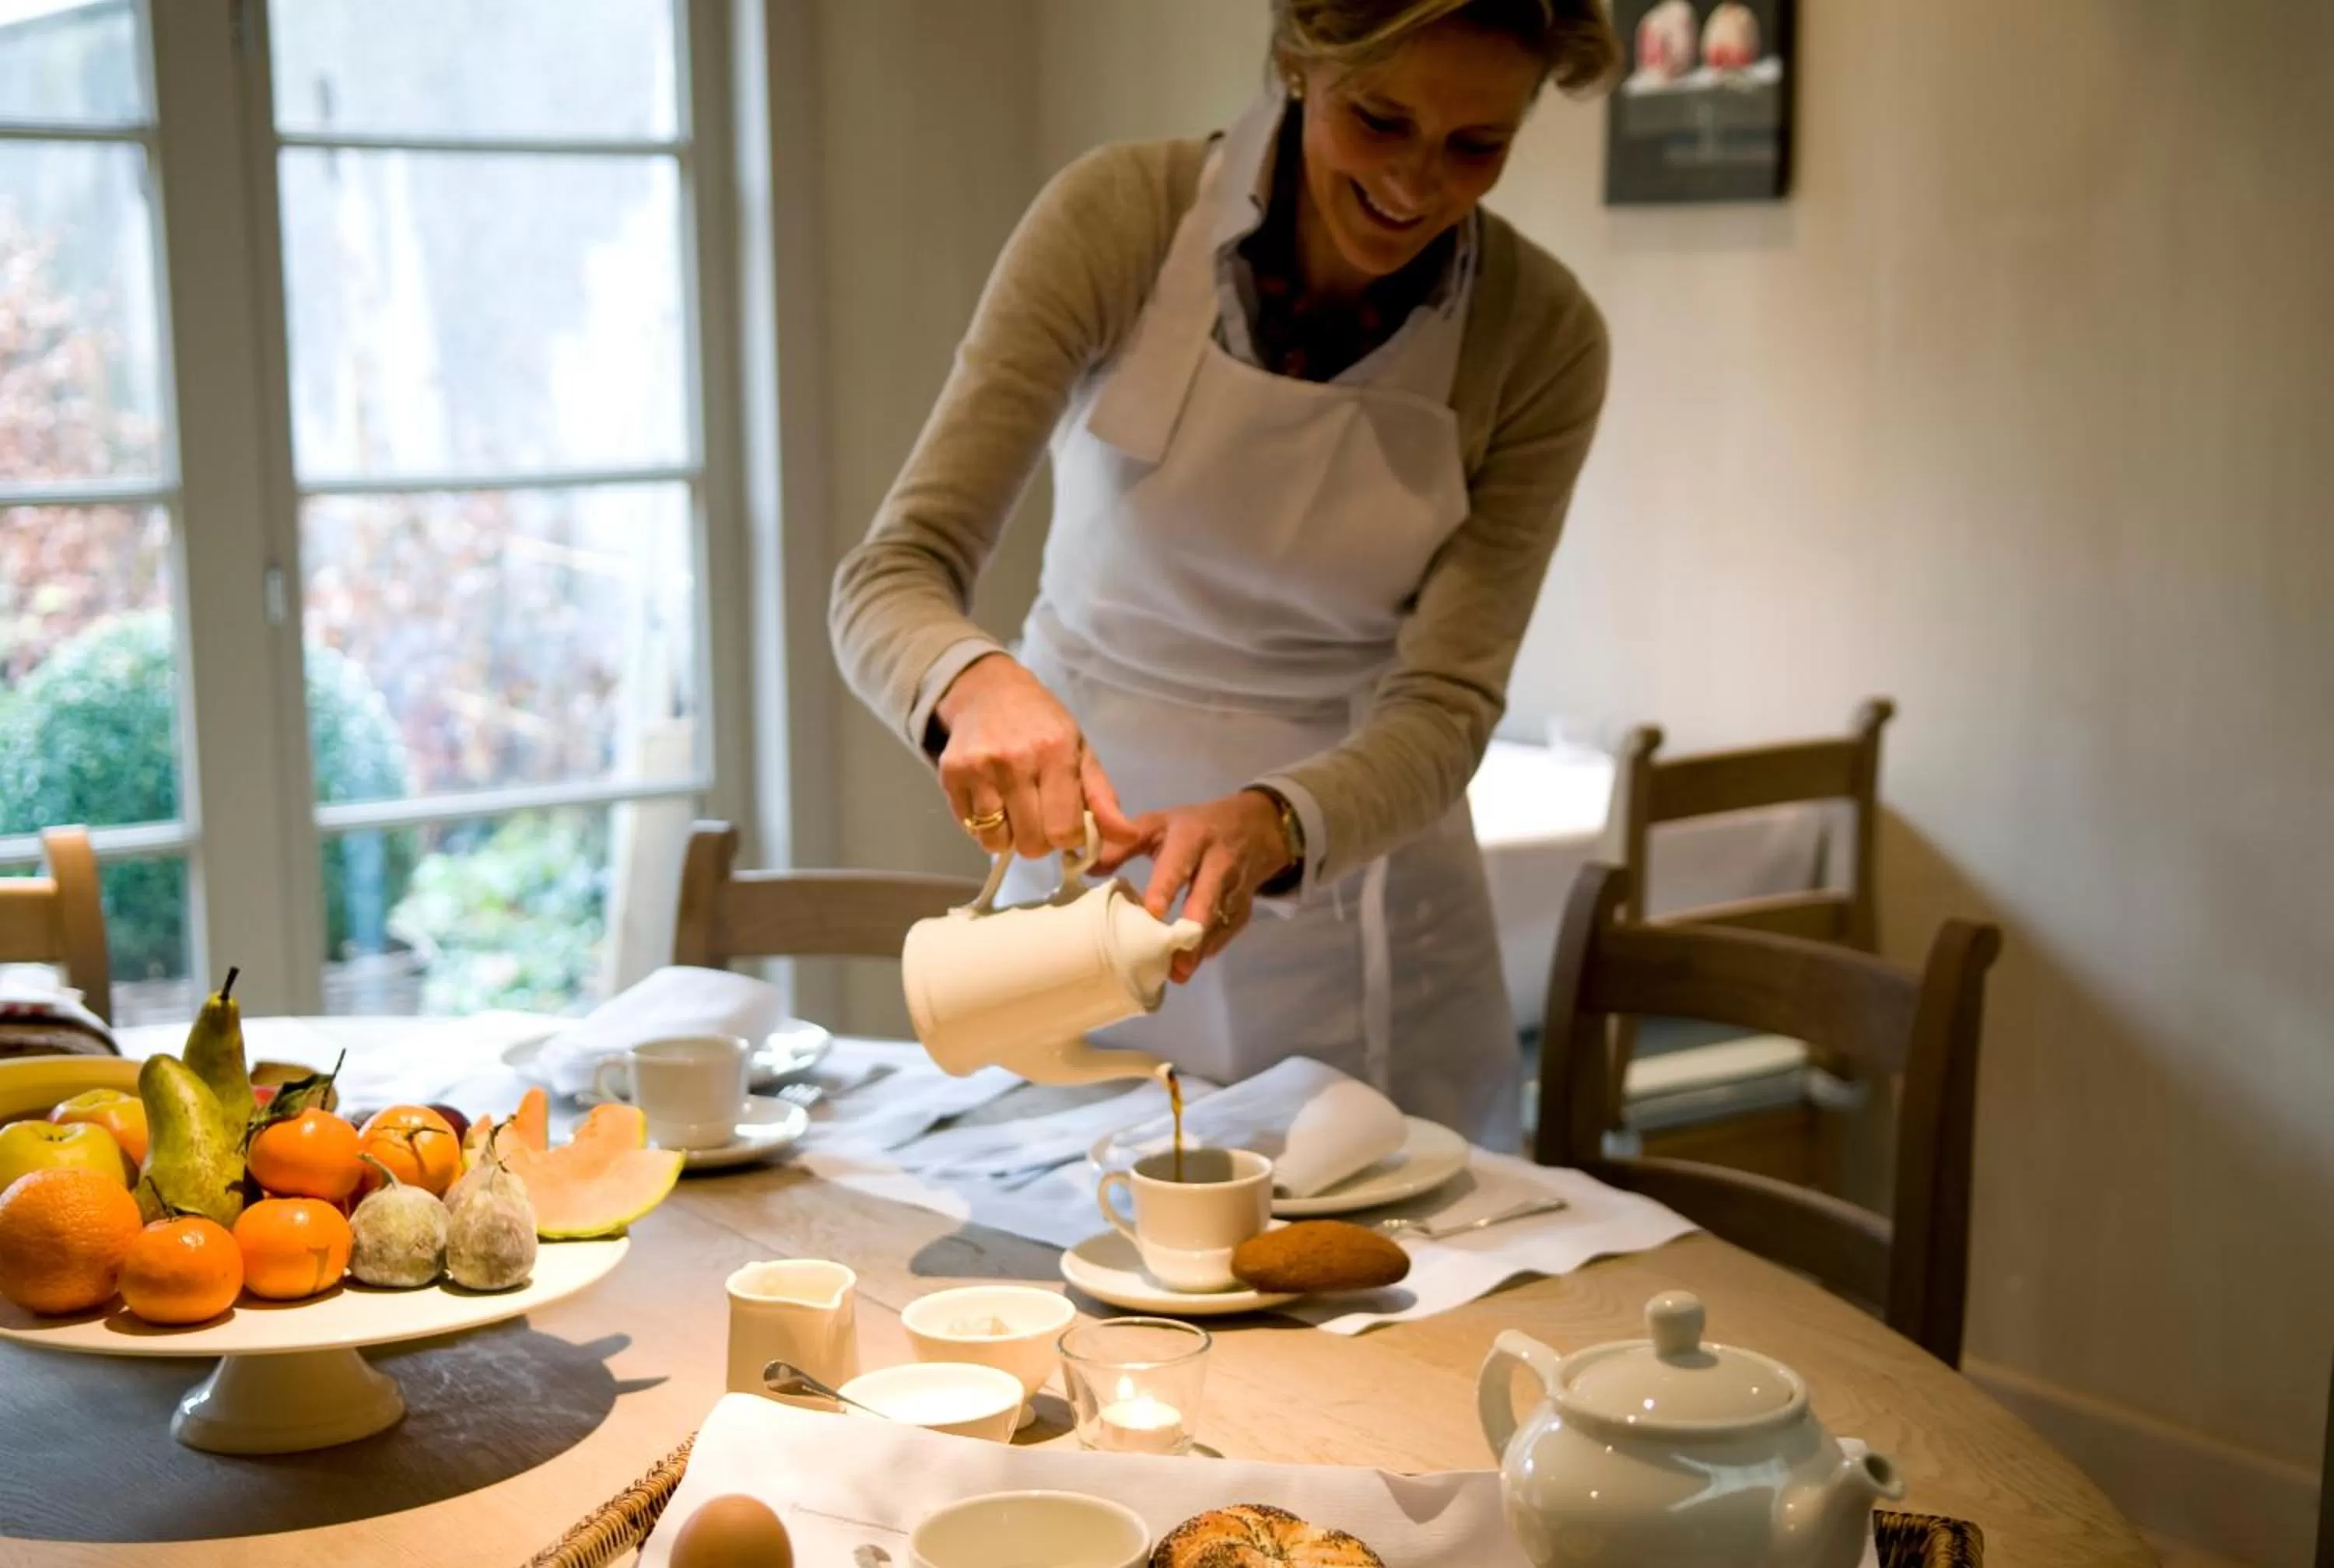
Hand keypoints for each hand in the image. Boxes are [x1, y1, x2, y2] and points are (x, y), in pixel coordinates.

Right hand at [934, 654, 1137, 858]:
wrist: (987, 690)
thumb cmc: (1042, 724)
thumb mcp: (1080, 751)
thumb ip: (1103, 798)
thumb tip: (1126, 837)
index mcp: (1055, 754)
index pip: (1064, 831)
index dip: (1067, 838)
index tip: (1064, 823)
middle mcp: (1015, 762)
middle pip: (1030, 844)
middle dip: (1038, 840)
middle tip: (1038, 816)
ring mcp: (979, 769)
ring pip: (996, 842)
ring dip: (1009, 835)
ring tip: (1013, 808)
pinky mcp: (950, 775)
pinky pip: (969, 829)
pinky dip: (983, 825)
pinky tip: (991, 799)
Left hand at [1095, 789, 1292, 981]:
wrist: (1253, 828)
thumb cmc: (1193, 827)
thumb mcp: (1159, 824)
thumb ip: (1124, 845)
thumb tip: (1087, 868)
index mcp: (1191, 837)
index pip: (1179, 861)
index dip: (1167, 886)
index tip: (1153, 912)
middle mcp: (1218, 861)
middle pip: (1209, 894)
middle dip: (1193, 925)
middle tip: (1174, 955)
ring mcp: (1235, 886)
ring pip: (1220, 919)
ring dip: (1200, 946)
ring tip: (1179, 973)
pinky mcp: (1244, 906)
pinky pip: (1229, 930)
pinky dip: (1211, 947)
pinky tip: (1193, 964)